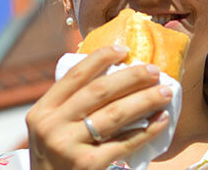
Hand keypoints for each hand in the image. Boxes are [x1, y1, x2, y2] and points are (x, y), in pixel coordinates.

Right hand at [26, 45, 172, 169]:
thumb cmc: (55, 158)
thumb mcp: (49, 128)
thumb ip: (69, 105)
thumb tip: (109, 74)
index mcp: (42, 111)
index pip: (75, 76)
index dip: (100, 58)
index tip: (123, 49)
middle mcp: (52, 126)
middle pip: (99, 91)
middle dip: (130, 77)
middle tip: (153, 71)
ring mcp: (69, 147)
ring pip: (115, 114)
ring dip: (144, 100)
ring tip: (165, 92)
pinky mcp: (89, 166)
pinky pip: (125, 142)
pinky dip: (147, 130)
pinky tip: (161, 120)